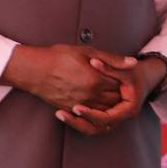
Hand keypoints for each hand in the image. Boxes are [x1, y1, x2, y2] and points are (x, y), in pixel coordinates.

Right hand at [1, 44, 128, 111]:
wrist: (33, 70)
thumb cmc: (59, 57)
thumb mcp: (87, 52)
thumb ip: (112, 59)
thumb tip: (133, 63)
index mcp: (96, 80)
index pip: (121, 84)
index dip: (123, 79)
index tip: (121, 74)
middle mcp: (89, 95)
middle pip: (115, 99)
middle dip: (119, 92)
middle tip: (117, 84)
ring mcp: (79, 104)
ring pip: (104, 110)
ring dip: (109, 103)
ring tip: (107, 91)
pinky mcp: (70, 110)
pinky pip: (89, 116)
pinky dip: (96, 110)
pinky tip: (95, 100)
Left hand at [57, 54, 166, 136]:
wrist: (145, 78)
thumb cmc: (135, 73)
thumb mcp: (125, 69)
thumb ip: (110, 66)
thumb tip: (94, 61)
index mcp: (128, 108)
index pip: (108, 118)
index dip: (92, 114)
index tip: (77, 107)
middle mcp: (120, 117)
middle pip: (98, 128)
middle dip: (79, 122)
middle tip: (62, 113)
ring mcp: (112, 118)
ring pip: (93, 129)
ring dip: (77, 123)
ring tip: (60, 114)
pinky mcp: (105, 116)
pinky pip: (90, 124)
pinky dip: (78, 120)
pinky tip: (63, 112)